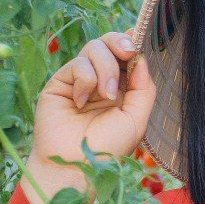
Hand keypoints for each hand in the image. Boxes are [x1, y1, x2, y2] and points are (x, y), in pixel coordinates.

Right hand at [27, 29, 154, 203]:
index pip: (129, 56)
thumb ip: (144, 88)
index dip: (135, 42)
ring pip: (95, 48)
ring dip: (106, 68)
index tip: (142, 38)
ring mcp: (81, 79)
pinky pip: (78, 64)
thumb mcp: (136, 119)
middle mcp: (103, 80)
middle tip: (128, 52)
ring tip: (105, 95)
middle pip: (111, 43)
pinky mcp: (61, 81)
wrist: (75, 165)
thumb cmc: (108, 148)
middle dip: (121, 42)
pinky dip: (85, 79)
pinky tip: (81, 102)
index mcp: (124, 88)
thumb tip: (141, 58)